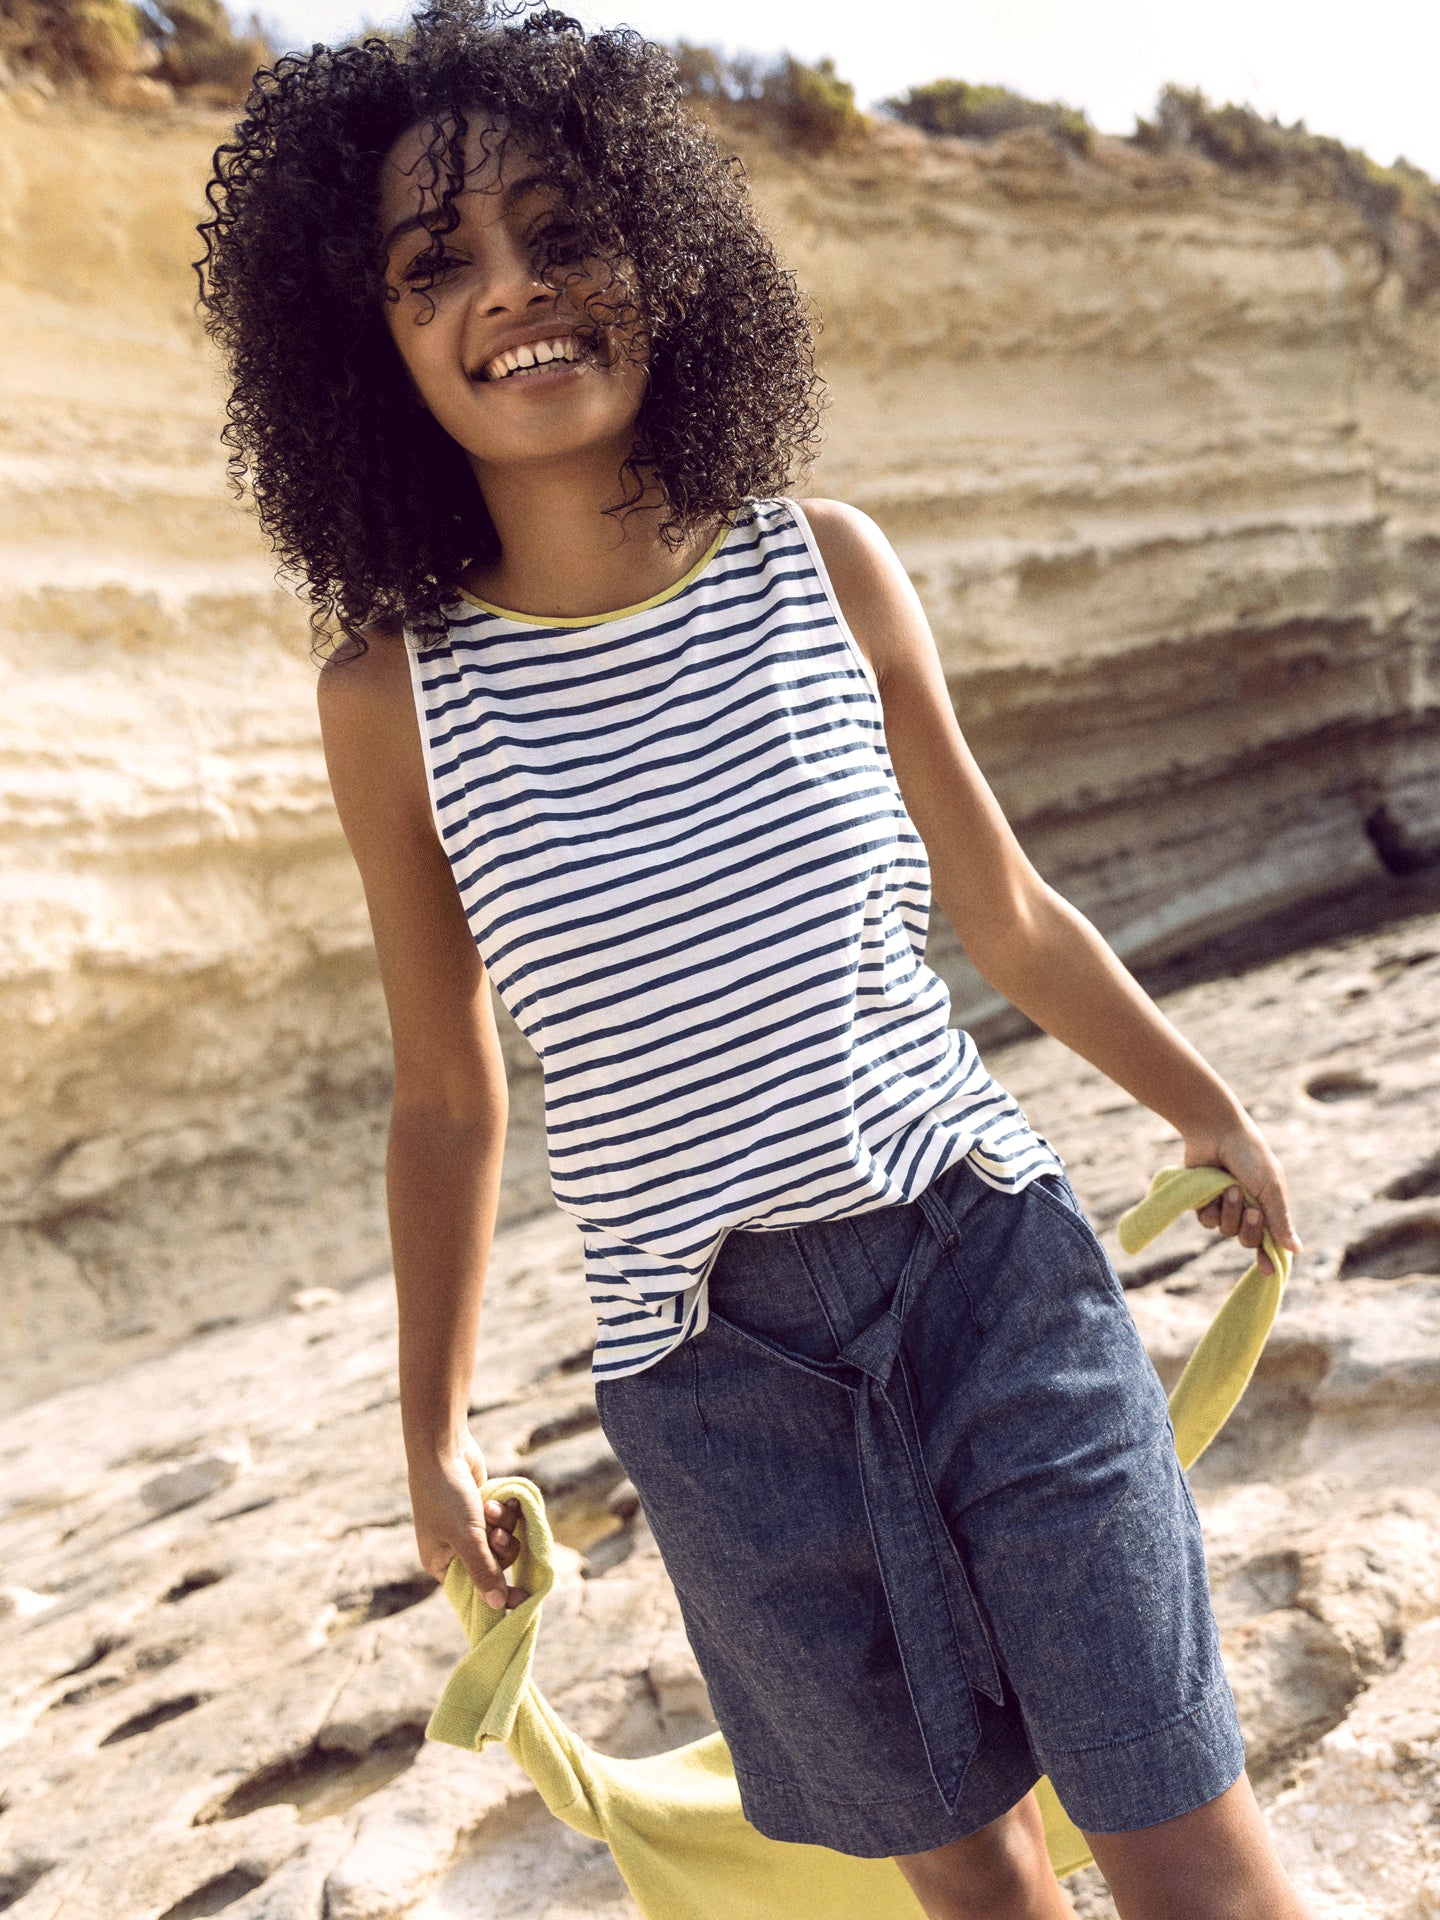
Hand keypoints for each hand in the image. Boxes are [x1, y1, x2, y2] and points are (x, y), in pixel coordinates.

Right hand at [408, 1431, 526, 1610]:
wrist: (443, 1450)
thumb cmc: (447, 1496)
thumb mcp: (467, 1538)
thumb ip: (484, 1572)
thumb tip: (498, 1606)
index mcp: (441, 1563)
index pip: (474, 1591)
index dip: (498, 1594)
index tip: (524, 1599)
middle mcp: (455, 1548)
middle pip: (496, 1565)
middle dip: (501, 1547)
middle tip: (496, 1533)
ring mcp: (470, 1528)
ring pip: (504, 1540)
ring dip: (504, 1524)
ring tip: (492, 1507)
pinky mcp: (483, 1509)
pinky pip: (506, 1520)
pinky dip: (506, 1510)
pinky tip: (501, 1497)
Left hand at [1184, 1121, 1302, 1276]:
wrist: (1217, 1133)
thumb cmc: (1250, 1157)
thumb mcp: (1270, 1189)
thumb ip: (1280, 1220)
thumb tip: (1297, 1250)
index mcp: (1267, 1205)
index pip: (1269, 1239)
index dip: (1268, 1256)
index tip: (1270, 1272)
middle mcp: (1246, 1208)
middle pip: (1247, 1239)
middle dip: (1249, 1227)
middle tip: (1252, 1210)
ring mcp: (1224, 1205)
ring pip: (1225, 1231)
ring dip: (1229, 1212)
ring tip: (1229, 1188)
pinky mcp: (1203, 1201)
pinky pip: (1207, 1221)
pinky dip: (1211, 1207)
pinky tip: (1213, 1189)